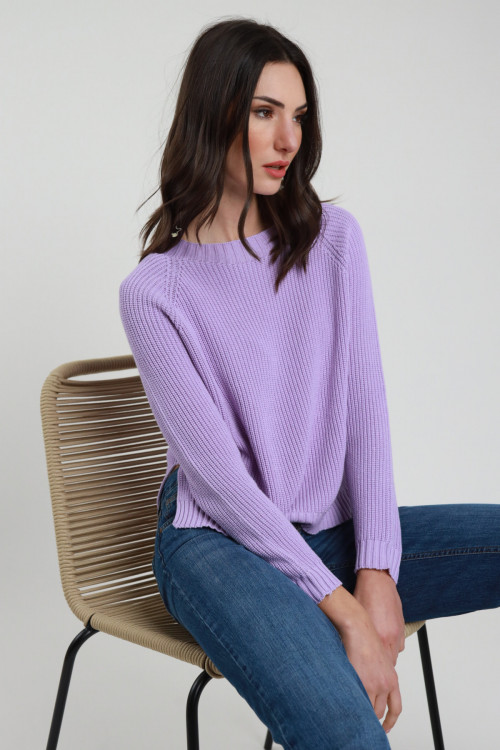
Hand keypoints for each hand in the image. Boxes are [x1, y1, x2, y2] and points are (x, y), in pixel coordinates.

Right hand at [339, 607, 401, 733]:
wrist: (359, 626)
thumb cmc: (367, 636)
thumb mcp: (381, 657)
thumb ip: (382, 671)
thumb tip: (376, 678)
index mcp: (392, 678)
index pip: (395, 707)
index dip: (391, 720)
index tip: (386, 726)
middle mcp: (386, 683)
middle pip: (380, 711)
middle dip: (372, 718)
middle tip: (364, 721)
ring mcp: (374, 684)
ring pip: (369, 709)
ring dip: (362, 713)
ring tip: (352, 713)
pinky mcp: (362, 681)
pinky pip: (358, 701)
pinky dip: (354, 705)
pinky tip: (347, 705)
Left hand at [354, 568, 405, 666]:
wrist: (377, 580)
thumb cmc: (364, 596)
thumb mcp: (356, 618)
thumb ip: (358, 638)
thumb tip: (354, 652)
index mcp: (377, 636)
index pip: (378, 664)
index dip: (372, 670)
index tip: (366, 673)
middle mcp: (389, 636)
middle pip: (388, 663)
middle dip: (379, 667)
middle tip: (370, 666)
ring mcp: (397, 632)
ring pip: (394, 654)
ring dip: (386, 656)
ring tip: (375, 653)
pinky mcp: (401, 625)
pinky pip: (399, 644)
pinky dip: (392, 646)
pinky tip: (383, 640)